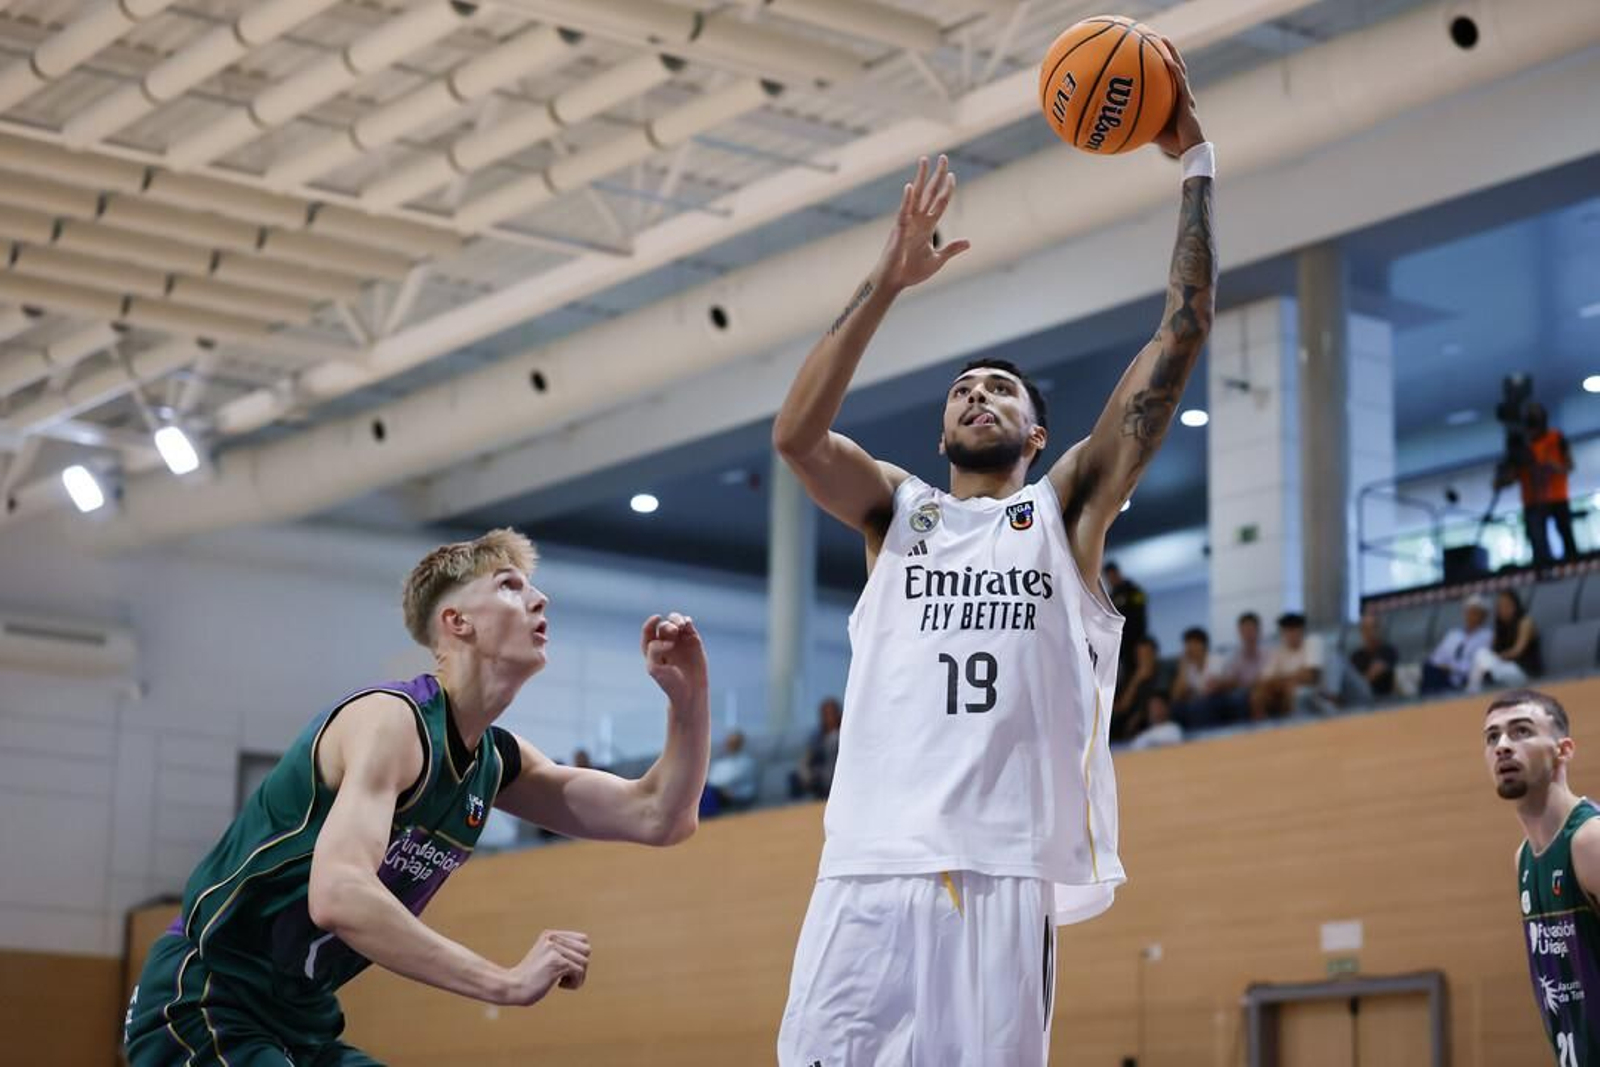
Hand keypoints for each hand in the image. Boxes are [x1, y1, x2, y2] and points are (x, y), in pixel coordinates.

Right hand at [505, 929, 589, 1005]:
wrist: (512, 987)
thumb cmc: (530, 977)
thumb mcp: (545, 957)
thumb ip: (562, 950)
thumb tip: (587, 949)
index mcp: (550, 935)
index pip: (583, 940)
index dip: (580, 956)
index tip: (566, 968)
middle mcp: (553, 938)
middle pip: (586, 950)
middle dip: (581, 966)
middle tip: (566, 976)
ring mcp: (555, 949)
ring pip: (584, 962)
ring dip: (578, 977)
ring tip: (562, 982)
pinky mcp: (557, 962)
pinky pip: (579, 971)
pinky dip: (575, 983)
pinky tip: (560, 985)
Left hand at [641, 612, 707, 708]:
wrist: (690, 692)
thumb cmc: (670, 683)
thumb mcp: (654, 668)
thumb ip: (654, 650)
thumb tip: (668, 640)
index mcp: (652, 649)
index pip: (648, 631)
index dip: (651, 622)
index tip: (656, 618)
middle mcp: (665, 642)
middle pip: (664, 626)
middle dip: (668, 625)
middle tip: (674, 631)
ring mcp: (680, 640)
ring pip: (676, 621)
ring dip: (677, 619)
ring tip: (681, 625)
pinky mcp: (693, 640)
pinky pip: (689, 626)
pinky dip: (687, 621)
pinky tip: (687, 624)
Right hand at [873, 155, 970, 293]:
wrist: (894, 282)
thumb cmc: (911, 272)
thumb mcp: (937, 260)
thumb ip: (951, 249)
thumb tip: (968, 242)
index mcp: (927, 226)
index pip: (940, 202)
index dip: (947, 189)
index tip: (952, 174)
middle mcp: (918, 220)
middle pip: (929, 192)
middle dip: (936, 175)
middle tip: (943, 157)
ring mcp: (908, 223)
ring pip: (916, 196)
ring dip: (920, 178)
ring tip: (924, 160)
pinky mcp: (899, 231)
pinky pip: (903, 213)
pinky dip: (907, 200)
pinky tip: (910, 186)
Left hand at [1152, 37, 1204, 158]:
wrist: (1188, 150)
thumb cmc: (1172, 143)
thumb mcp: (1151, 130)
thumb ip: (1140, 123)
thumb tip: (1120, 123)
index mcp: (1176, 99)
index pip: (1170, 77)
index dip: (1165, 63)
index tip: (1154, 50)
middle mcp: (1182, 94)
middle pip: (1176, 67)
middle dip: (1168, 52)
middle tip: (1159, 37)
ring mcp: (1186, 96)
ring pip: (1180, 70)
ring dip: (1172, 54)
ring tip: (1164, 40)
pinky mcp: (1187, 101)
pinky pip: (1180, 83)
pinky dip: (1174, 71)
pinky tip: (1167, 61)